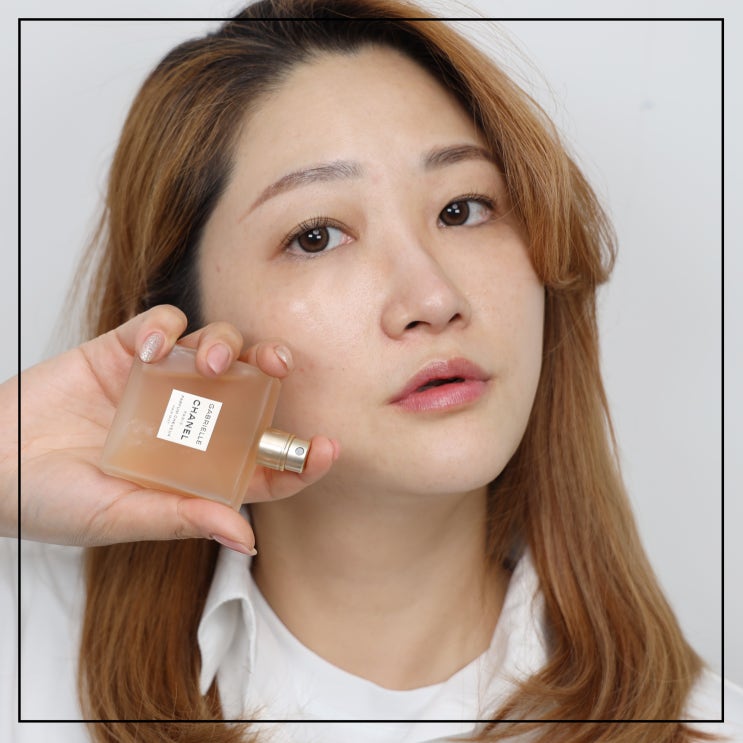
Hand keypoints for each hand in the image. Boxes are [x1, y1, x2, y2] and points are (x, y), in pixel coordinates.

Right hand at [7, 305, 337, 552]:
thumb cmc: (54, 500)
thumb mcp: (121, 517)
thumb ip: (182, 519)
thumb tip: (245, 537)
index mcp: (200, 466)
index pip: (265, 462)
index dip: (300, 457)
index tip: (329, 449)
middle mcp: (191, 421)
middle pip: (253, 389)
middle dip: (274, 372)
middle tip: (280, 366)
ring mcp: (164, 384)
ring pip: (219, 347)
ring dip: (227, 344)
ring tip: (214, 360)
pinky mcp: (128, 352)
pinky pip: (164, 324)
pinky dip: (168, 328)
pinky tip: (154, 349)